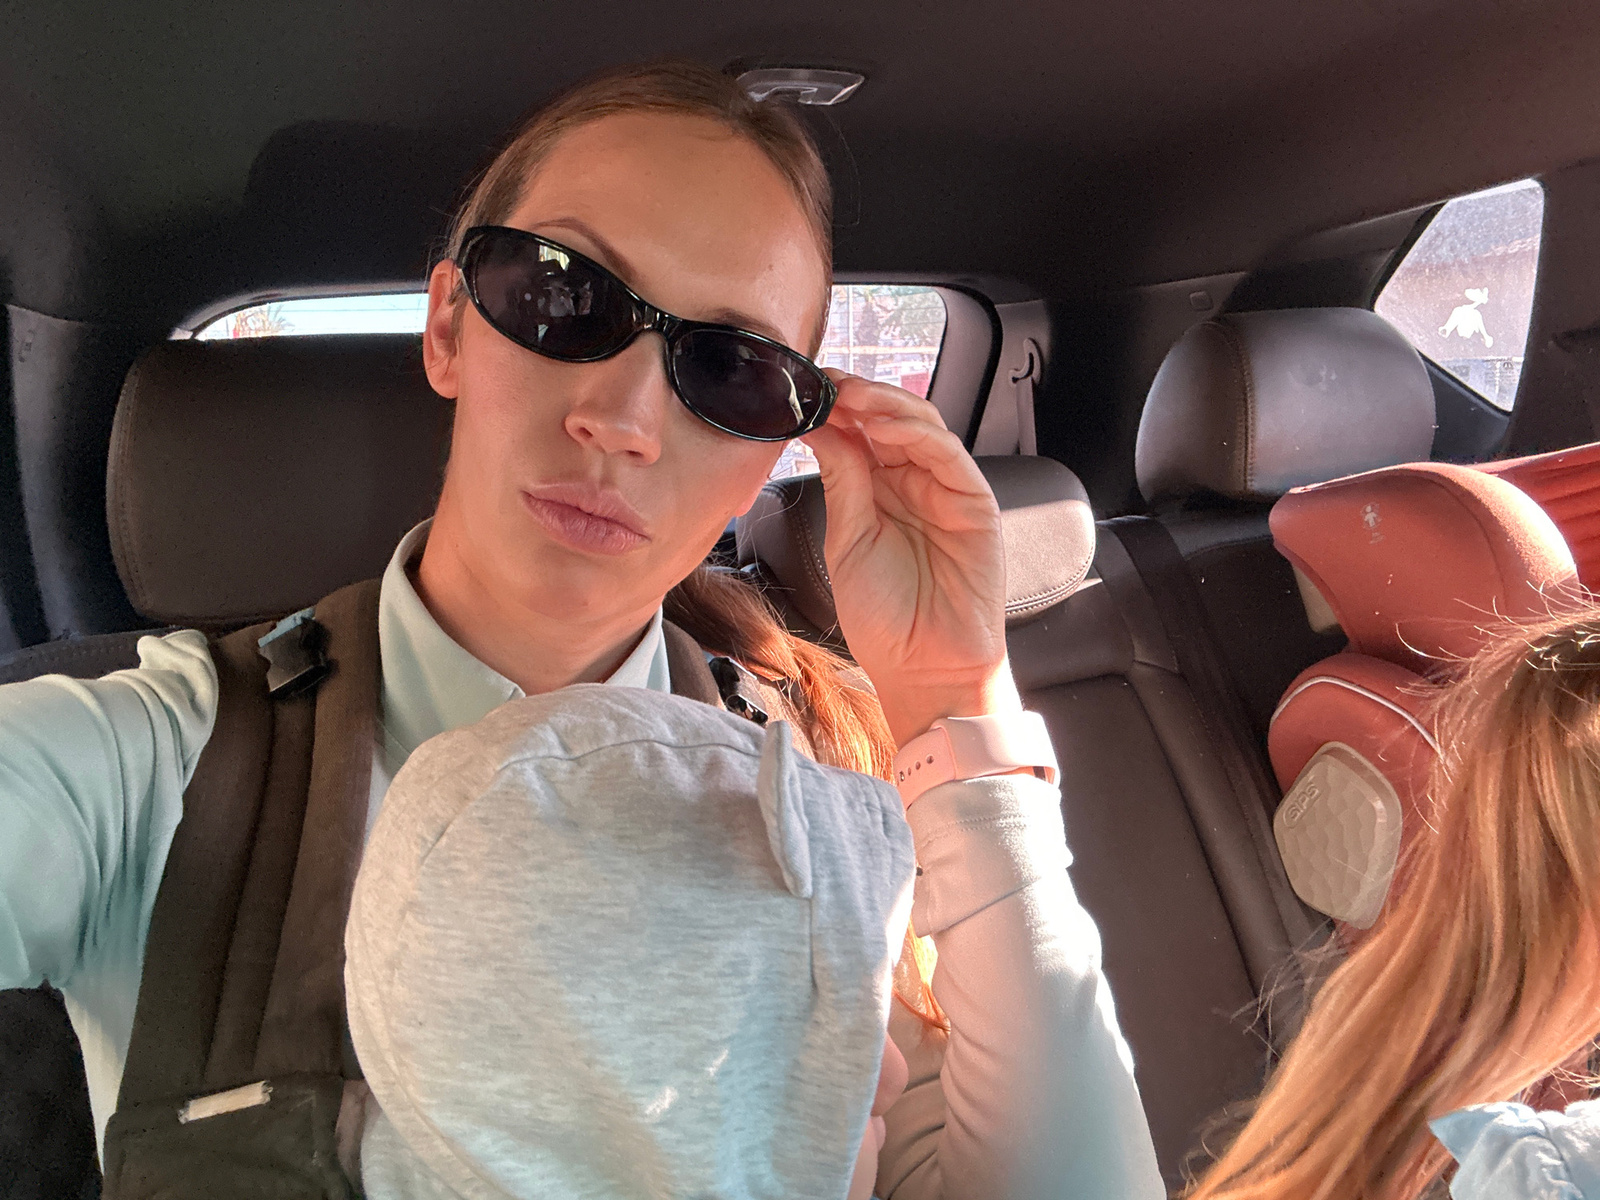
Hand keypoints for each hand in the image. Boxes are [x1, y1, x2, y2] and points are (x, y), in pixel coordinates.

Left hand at [801, 371, 1019, 746]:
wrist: (923, 671)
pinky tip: (884, 425)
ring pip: (922, 426)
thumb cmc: (886, 620)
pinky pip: (947, 455)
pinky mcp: (975, 504)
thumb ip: (842, 482)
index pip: (863, 433)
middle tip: (823, 382)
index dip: (837, 408)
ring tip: (849, 395)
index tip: (804, 390)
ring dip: (885, 404)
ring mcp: (947, 492)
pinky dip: (916, 433)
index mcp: (883, 493)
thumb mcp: (846, 540)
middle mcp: (917, 485)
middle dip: (858, 396)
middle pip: (892, 420)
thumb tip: (822, 429)